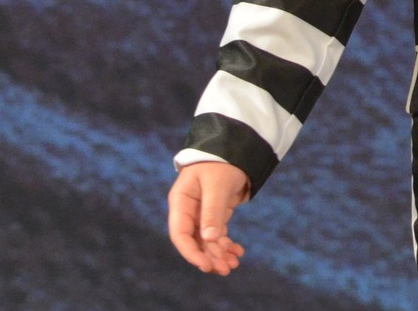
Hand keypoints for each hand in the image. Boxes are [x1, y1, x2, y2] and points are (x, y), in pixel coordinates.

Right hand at [168, 160, 250, 275]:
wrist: (235, 148)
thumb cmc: (221, 162)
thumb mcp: (217, 185)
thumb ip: (212, 211)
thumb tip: (209, 239)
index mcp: (181, 201)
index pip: (180, 234)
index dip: (191, 253)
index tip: (206, 266)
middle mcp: (188, 210)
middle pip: (194, 241)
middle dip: (209, 257)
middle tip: (226, 270)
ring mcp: (201, 213)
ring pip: (207, 241)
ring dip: (219, 254)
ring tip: (234, 264)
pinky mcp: (214, 214)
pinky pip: (218, 234)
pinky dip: (227, 244)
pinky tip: (238, 252)